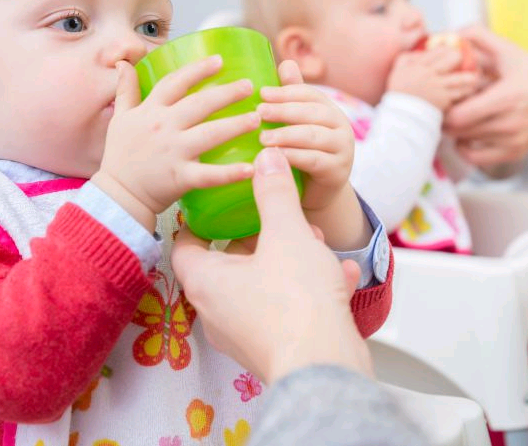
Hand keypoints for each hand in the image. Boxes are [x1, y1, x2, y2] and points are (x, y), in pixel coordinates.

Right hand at [92, 56, 259, 230]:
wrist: (117, 195)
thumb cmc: (120, 156)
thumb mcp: (120, 118)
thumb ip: (125, 89)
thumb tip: (122, 63)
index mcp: (151, 111)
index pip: (176, 82)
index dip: (198, 69)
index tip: (219, 60)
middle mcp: (163, 127)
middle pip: (200, 104)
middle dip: (227, 93)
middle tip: (250, 86)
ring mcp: (173, 152)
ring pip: (210, 134)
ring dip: (235, 125)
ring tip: (256, 118)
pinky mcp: (181, 177)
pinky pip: (209, 175)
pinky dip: (231, 173)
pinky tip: (251, 169)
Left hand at [171, 147, 370, 384]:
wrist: (326, 369)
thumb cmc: (296, 303)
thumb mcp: (287, 234)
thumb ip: (275, 194)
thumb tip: (267, 160)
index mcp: (206, 282)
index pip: (184, 246)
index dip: (198, 222)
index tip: (214, 206)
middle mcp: (218, 312)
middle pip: (228, 263)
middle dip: (258, 237)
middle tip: (277, 218)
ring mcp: (244, 334)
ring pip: (262, 285)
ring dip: (288, 261)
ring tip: (316, 243)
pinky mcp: (274, 348)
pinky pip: (286, 309)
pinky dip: (308, 290)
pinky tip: (342, 276)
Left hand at [257, 60, 353, 212]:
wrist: (316, 192)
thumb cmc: (301, 151)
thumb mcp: (296, 124)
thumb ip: (292, 97)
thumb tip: (286, 63)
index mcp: (328, 109)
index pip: (309, 94)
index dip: (286, 92)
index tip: (261, 93)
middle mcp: (340, 126)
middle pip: (312, 113)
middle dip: (284, 111)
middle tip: (258, 112)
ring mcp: (342, 149)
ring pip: (313, 136)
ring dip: (286, 135)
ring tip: (262, 138)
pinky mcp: (338, 171)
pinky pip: (315, 161)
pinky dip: (293, 157)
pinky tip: (275, 157)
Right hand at [388, 47, 480, 110]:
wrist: (402, 113)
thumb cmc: (400, 90)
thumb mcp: (398, 68)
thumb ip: (409, 56)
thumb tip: (425, 50)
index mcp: (420, 65)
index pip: (440, 50)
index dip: (449, 48)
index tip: (451, 51)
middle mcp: (431, 74)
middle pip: (455, 58)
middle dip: (460, 58)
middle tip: (463, 62)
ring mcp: (439, 88)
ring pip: (463, 78)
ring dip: (470, 76)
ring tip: (473, 77)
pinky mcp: (444, 100)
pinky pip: (461, 93)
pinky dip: (466, 91)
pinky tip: (468, 90)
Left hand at [444, 25, 527, 165]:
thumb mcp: (509, 51)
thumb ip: (479, 37)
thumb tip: (453, 34)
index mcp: (505, 98)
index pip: (458, 115)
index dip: (444, 107)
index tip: (443, 98)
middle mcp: (508, 123)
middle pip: (456, 131)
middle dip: (444, 118)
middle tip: (444, 108)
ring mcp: (511, 141)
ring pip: (464, 143)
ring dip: (454, 131)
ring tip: (457, 118)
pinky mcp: (513, 153)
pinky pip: (476, 160)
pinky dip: (465, 149)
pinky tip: (466, 136)